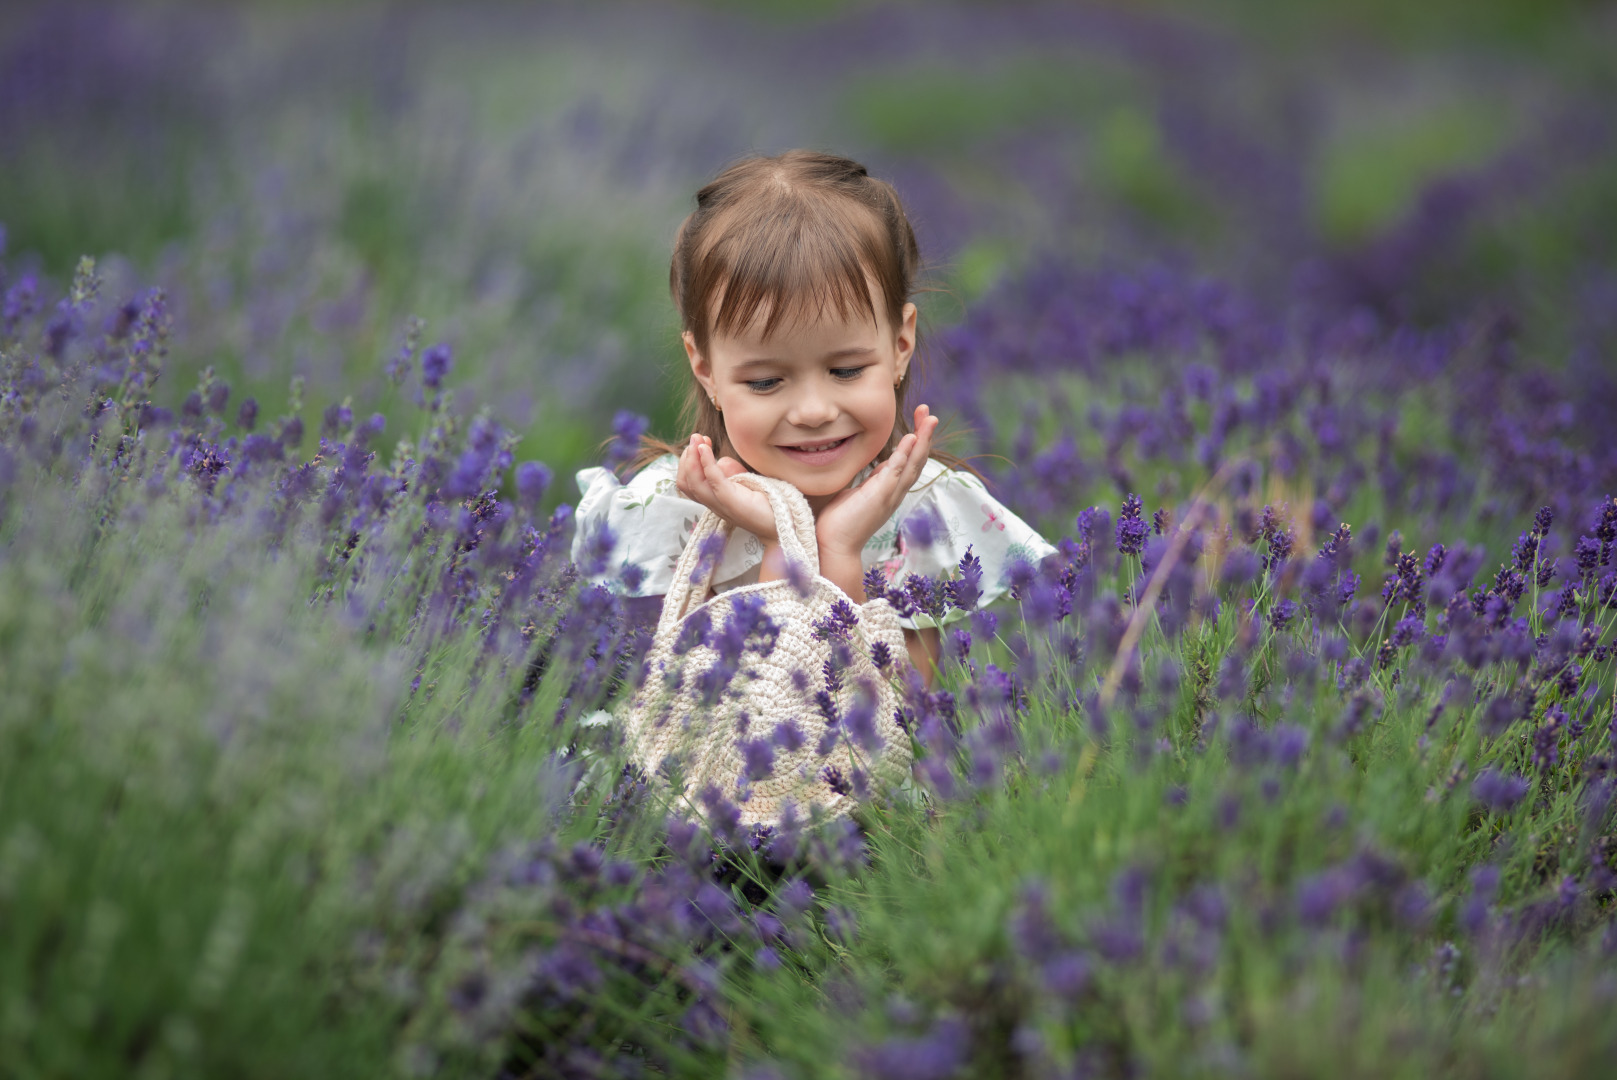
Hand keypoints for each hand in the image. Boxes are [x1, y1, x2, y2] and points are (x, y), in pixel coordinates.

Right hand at [674, 433, 778, 541]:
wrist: (783, 523)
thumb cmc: (767, 503)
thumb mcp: (744, 482)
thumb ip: (731, 472)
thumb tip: (720, 460)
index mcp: (714, 500)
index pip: (688, 483)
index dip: (688, 461)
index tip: (699, 441)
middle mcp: (714, 504)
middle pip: (685, 483)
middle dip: (686, 457)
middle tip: (696, 437)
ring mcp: (721, 505)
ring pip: (693, 484)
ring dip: (691, 458)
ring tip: (698, 440)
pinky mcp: (732, 503)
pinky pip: (713, 481)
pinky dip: (706, 462)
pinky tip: (705, 448)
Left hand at [814, 404, 938, 558]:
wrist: (834, 546)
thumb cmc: (839, 522)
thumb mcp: (854, 493)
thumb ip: (864, 481)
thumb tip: (865, 469)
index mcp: (888, 490)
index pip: (907, 461)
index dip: (915, 441)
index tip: (917, 421)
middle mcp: (894, 492)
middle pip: (917, 460)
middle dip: (924, 435)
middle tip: (929, 413)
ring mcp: (890, 495)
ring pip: (913, 464)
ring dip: (922, 440)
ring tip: (929, 419)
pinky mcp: (881, 497)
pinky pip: (896, 472)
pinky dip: (905, 454)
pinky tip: (911, 438)